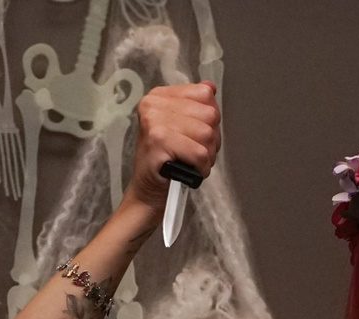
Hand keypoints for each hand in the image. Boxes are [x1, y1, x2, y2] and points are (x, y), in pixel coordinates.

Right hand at [125, 80, 219, 215]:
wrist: (149, 191)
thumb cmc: (166, 160)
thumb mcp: (181, 126)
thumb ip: (196, 105)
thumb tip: (209, 87)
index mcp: (159, 96)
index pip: (205, 94)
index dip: (208, 119)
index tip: (192, 133)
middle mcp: (154, 104)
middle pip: (209, 114)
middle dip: (210, 139)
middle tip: (192, 151)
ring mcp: (154, 122)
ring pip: (207, 134)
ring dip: (206, 155)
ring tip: (190, 161)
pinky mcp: (158, 141)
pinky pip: (200, 153)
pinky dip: (201, 167)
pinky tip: (189, 170)